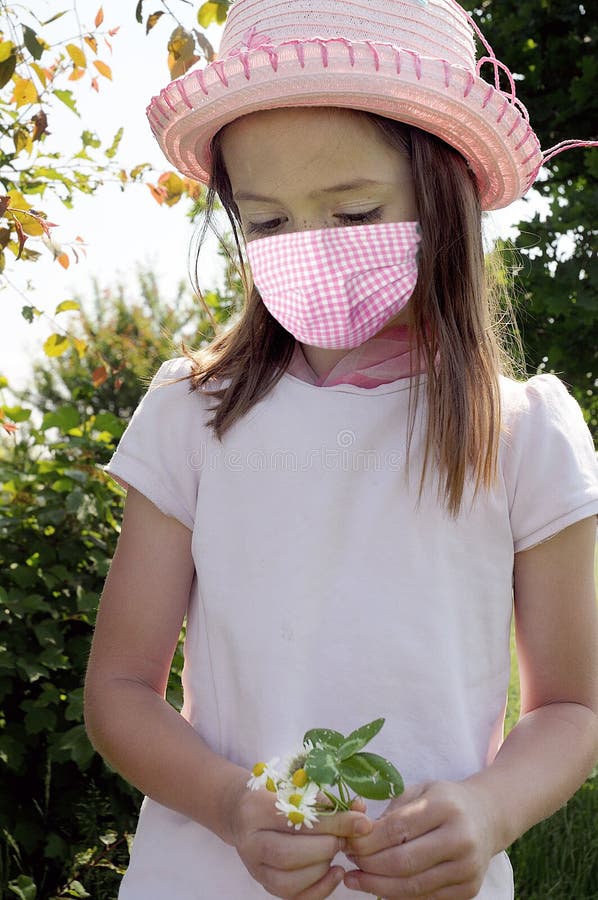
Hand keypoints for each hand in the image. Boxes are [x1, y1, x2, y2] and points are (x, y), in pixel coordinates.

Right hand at [230, 782, 372, 898]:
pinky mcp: (264, 884)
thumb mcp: (295, 788)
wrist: (242, 812)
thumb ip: (326, 801)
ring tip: (335, 851)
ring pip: (289, 880)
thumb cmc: (274, 796)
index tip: (361, 822)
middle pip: (290, 854)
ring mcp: (255, 867)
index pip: (296, 819)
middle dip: (326, 847)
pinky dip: (320, 888)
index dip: (333, 822)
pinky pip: (294, 897)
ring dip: (322, 868)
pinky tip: (335, 872)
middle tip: (344, 839)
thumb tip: (360, 811)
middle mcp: (250, 842)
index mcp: (255, 809)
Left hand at [342, 781, 495, 898]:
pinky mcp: (468, 890)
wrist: (487, 818)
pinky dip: (398, 895)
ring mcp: (467, 868)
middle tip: (349, 863)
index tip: (348, 842)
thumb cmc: (445, 801)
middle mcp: (460, 838)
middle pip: (403, 862)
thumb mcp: (420, 791)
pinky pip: (425, 898)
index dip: (368, 840)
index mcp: (445, 807)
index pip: (398, 829)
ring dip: (378, 885)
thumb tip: (357, 832)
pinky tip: (380, 887)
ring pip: (413, 886)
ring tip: (356, 879)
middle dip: (369, 866)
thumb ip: (391, 811)